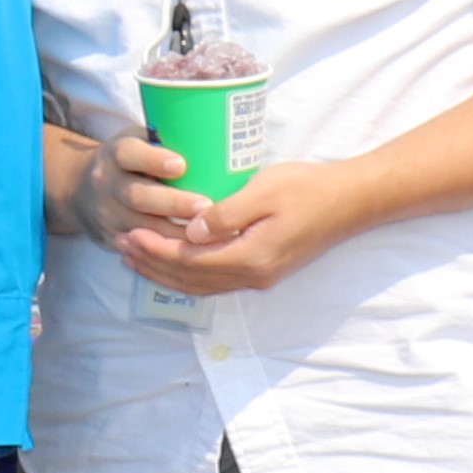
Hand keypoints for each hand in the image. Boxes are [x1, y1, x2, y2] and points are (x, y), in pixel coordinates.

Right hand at [67, 126, 205, 256]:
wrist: (78, 189)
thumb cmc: (127, 162)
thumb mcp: (137, 142)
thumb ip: (166, 142)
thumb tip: (213, 139)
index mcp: (115, 154)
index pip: (130, 154)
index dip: (154, 161)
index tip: (181, 165)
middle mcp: (107, 184)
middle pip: (138, 196)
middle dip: (173, 203)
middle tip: (205, 206)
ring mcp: (107, 214)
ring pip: (143, 229)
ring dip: (176, 233)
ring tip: (208, 233)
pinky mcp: (111, 238)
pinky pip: (141, 250)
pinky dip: (167, 252)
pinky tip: (193, 252)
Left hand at [123, 154, 380, 298]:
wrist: (352, 201)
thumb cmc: (309, 188)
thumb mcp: (264, 191)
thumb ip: (226, 214)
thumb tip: (191, 231)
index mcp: (251, 258)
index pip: (189, 261)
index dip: (155, 250)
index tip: (128, 233)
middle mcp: (254, 276)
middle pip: (190, 279)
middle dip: (152, 264)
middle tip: (120, 245)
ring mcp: (261, 277)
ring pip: (202, 285)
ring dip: (166, 272)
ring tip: (136, 256)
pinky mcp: (265, 271)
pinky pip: (217, 281)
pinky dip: (188, 274)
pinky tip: (174, 261)